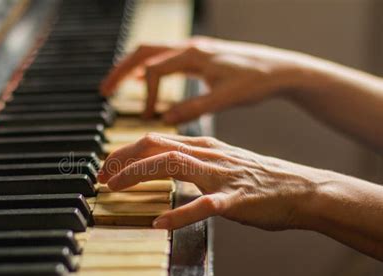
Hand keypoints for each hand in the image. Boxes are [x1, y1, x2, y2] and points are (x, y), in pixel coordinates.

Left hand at [98, 133, 330, 229]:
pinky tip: (160, 224)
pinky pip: (204, 205)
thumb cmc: (257, 178)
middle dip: (121, 159)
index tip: (105, 167)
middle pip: (155, 145)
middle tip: (99, 176)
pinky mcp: (235, 199)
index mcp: (203, 145)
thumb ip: (191, 159)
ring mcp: (221, 175)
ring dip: (138, 175)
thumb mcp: (220, 160)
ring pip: (172, 165)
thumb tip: (161, 164)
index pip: (154, 139)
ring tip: (114, 189)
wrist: (300, 188)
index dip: (124, 152)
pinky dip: (180, 214)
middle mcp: (208, 154)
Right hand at [100, 36, 309, 122]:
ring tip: (115, 86)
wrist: (280, 69)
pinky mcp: (198, 57)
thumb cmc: (256, 81)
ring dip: (132, 68)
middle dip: (120, 71)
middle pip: (143, 52)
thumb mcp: (226, 98)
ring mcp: (193, 50)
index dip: (147, 96)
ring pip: (152, 53)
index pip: (155, 70)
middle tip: (103, 91)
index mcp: (194, 55)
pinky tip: (145, 81)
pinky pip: (165, 58)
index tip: (149, 118)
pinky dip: (149, 69)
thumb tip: (164, 120)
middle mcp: (189, 48)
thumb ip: (195, 108)